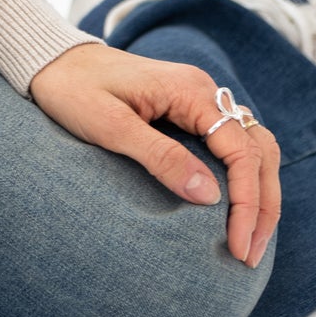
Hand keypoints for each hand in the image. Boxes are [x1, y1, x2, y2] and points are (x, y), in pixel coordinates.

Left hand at [29, 40, 281, 266]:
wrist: (53, 61)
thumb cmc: (73, 90)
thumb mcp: (109, 126)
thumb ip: (159, 156)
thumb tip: (210, 196)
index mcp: (190, 91)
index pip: (242, 150)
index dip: (247, 202)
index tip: (238, 245)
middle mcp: (204, 92)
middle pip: (259, 150)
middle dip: (262, 206)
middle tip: (250, 254)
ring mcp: (200, 100)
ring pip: (253, 148)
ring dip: (259, 195)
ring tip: (250, 241)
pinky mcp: (190, 111)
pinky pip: (232, 147)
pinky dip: (245, 180)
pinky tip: (236, 212)